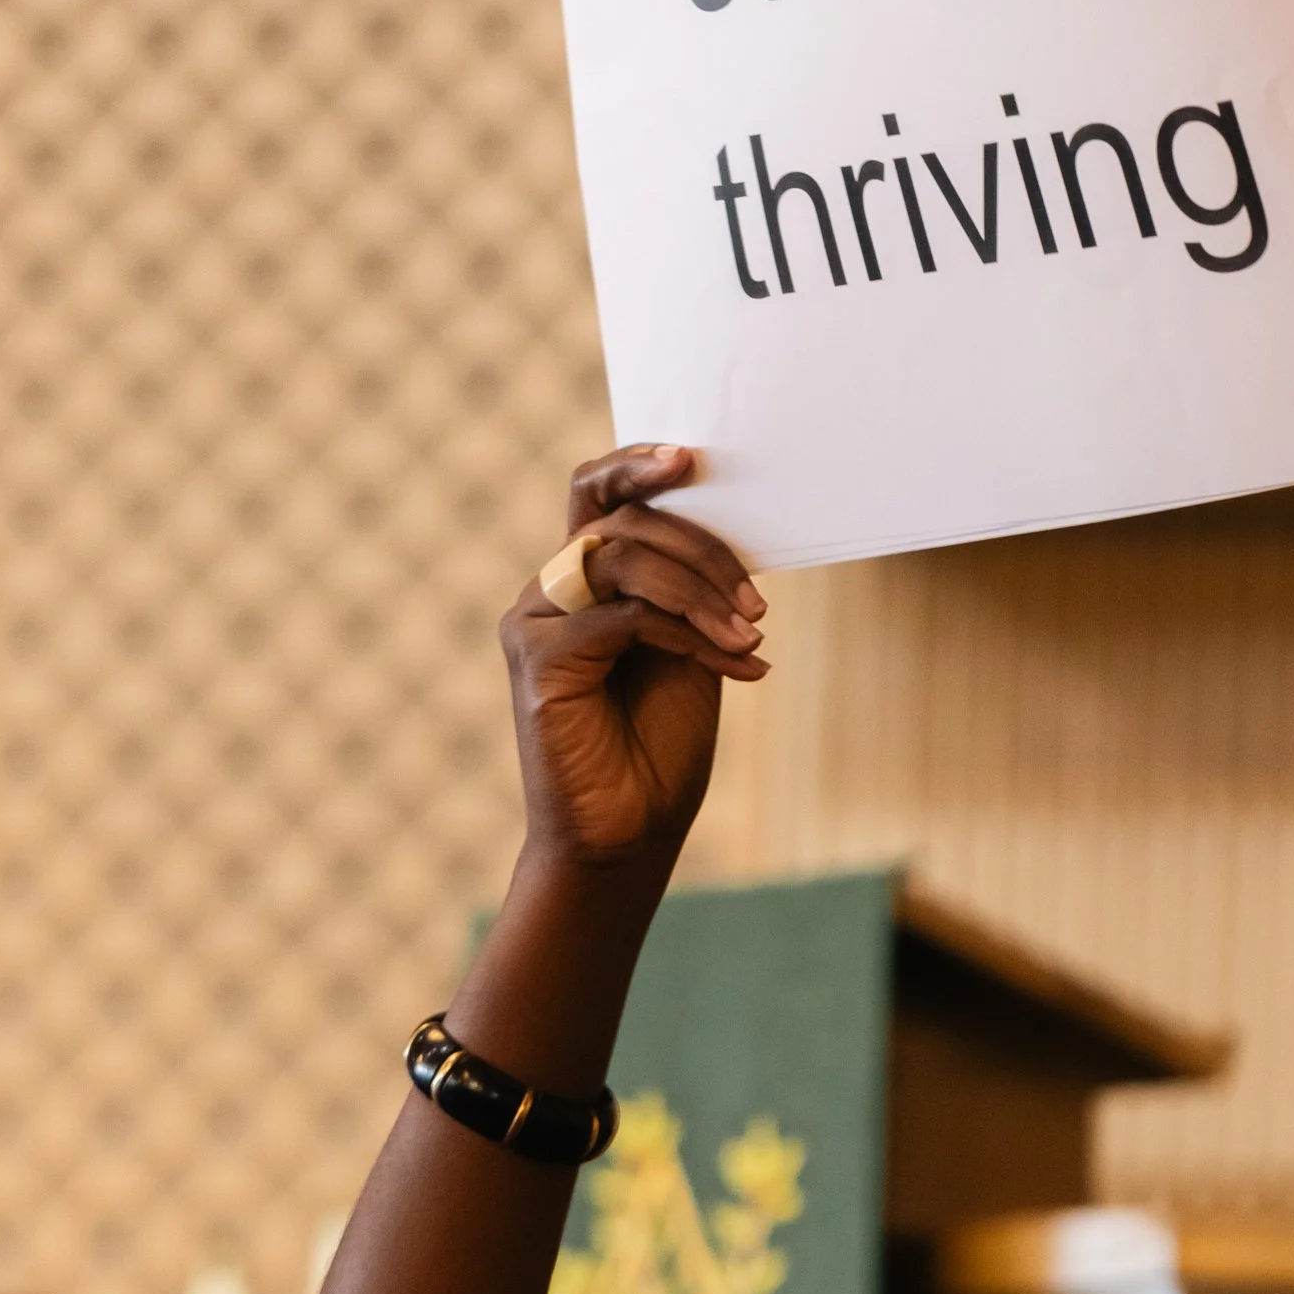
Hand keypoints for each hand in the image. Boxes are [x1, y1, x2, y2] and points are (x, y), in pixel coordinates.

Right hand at [500, 445, 766, 869]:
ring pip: (623, 559)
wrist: (627, 835)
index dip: (637, 464)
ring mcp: (535, 623)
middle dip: (703, 549)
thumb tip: (726, 528)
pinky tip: (738, 667)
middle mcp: (548, 592)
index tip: (694, 458)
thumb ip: (685, 587)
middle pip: (622, 521)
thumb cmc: (657, 745)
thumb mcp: (686, 646)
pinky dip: (690, 635)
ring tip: (753, 634)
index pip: (594, 493)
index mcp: (580, 580)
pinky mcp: (540, 660)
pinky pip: (626, 617)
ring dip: (703, 592)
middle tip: (758, 601)